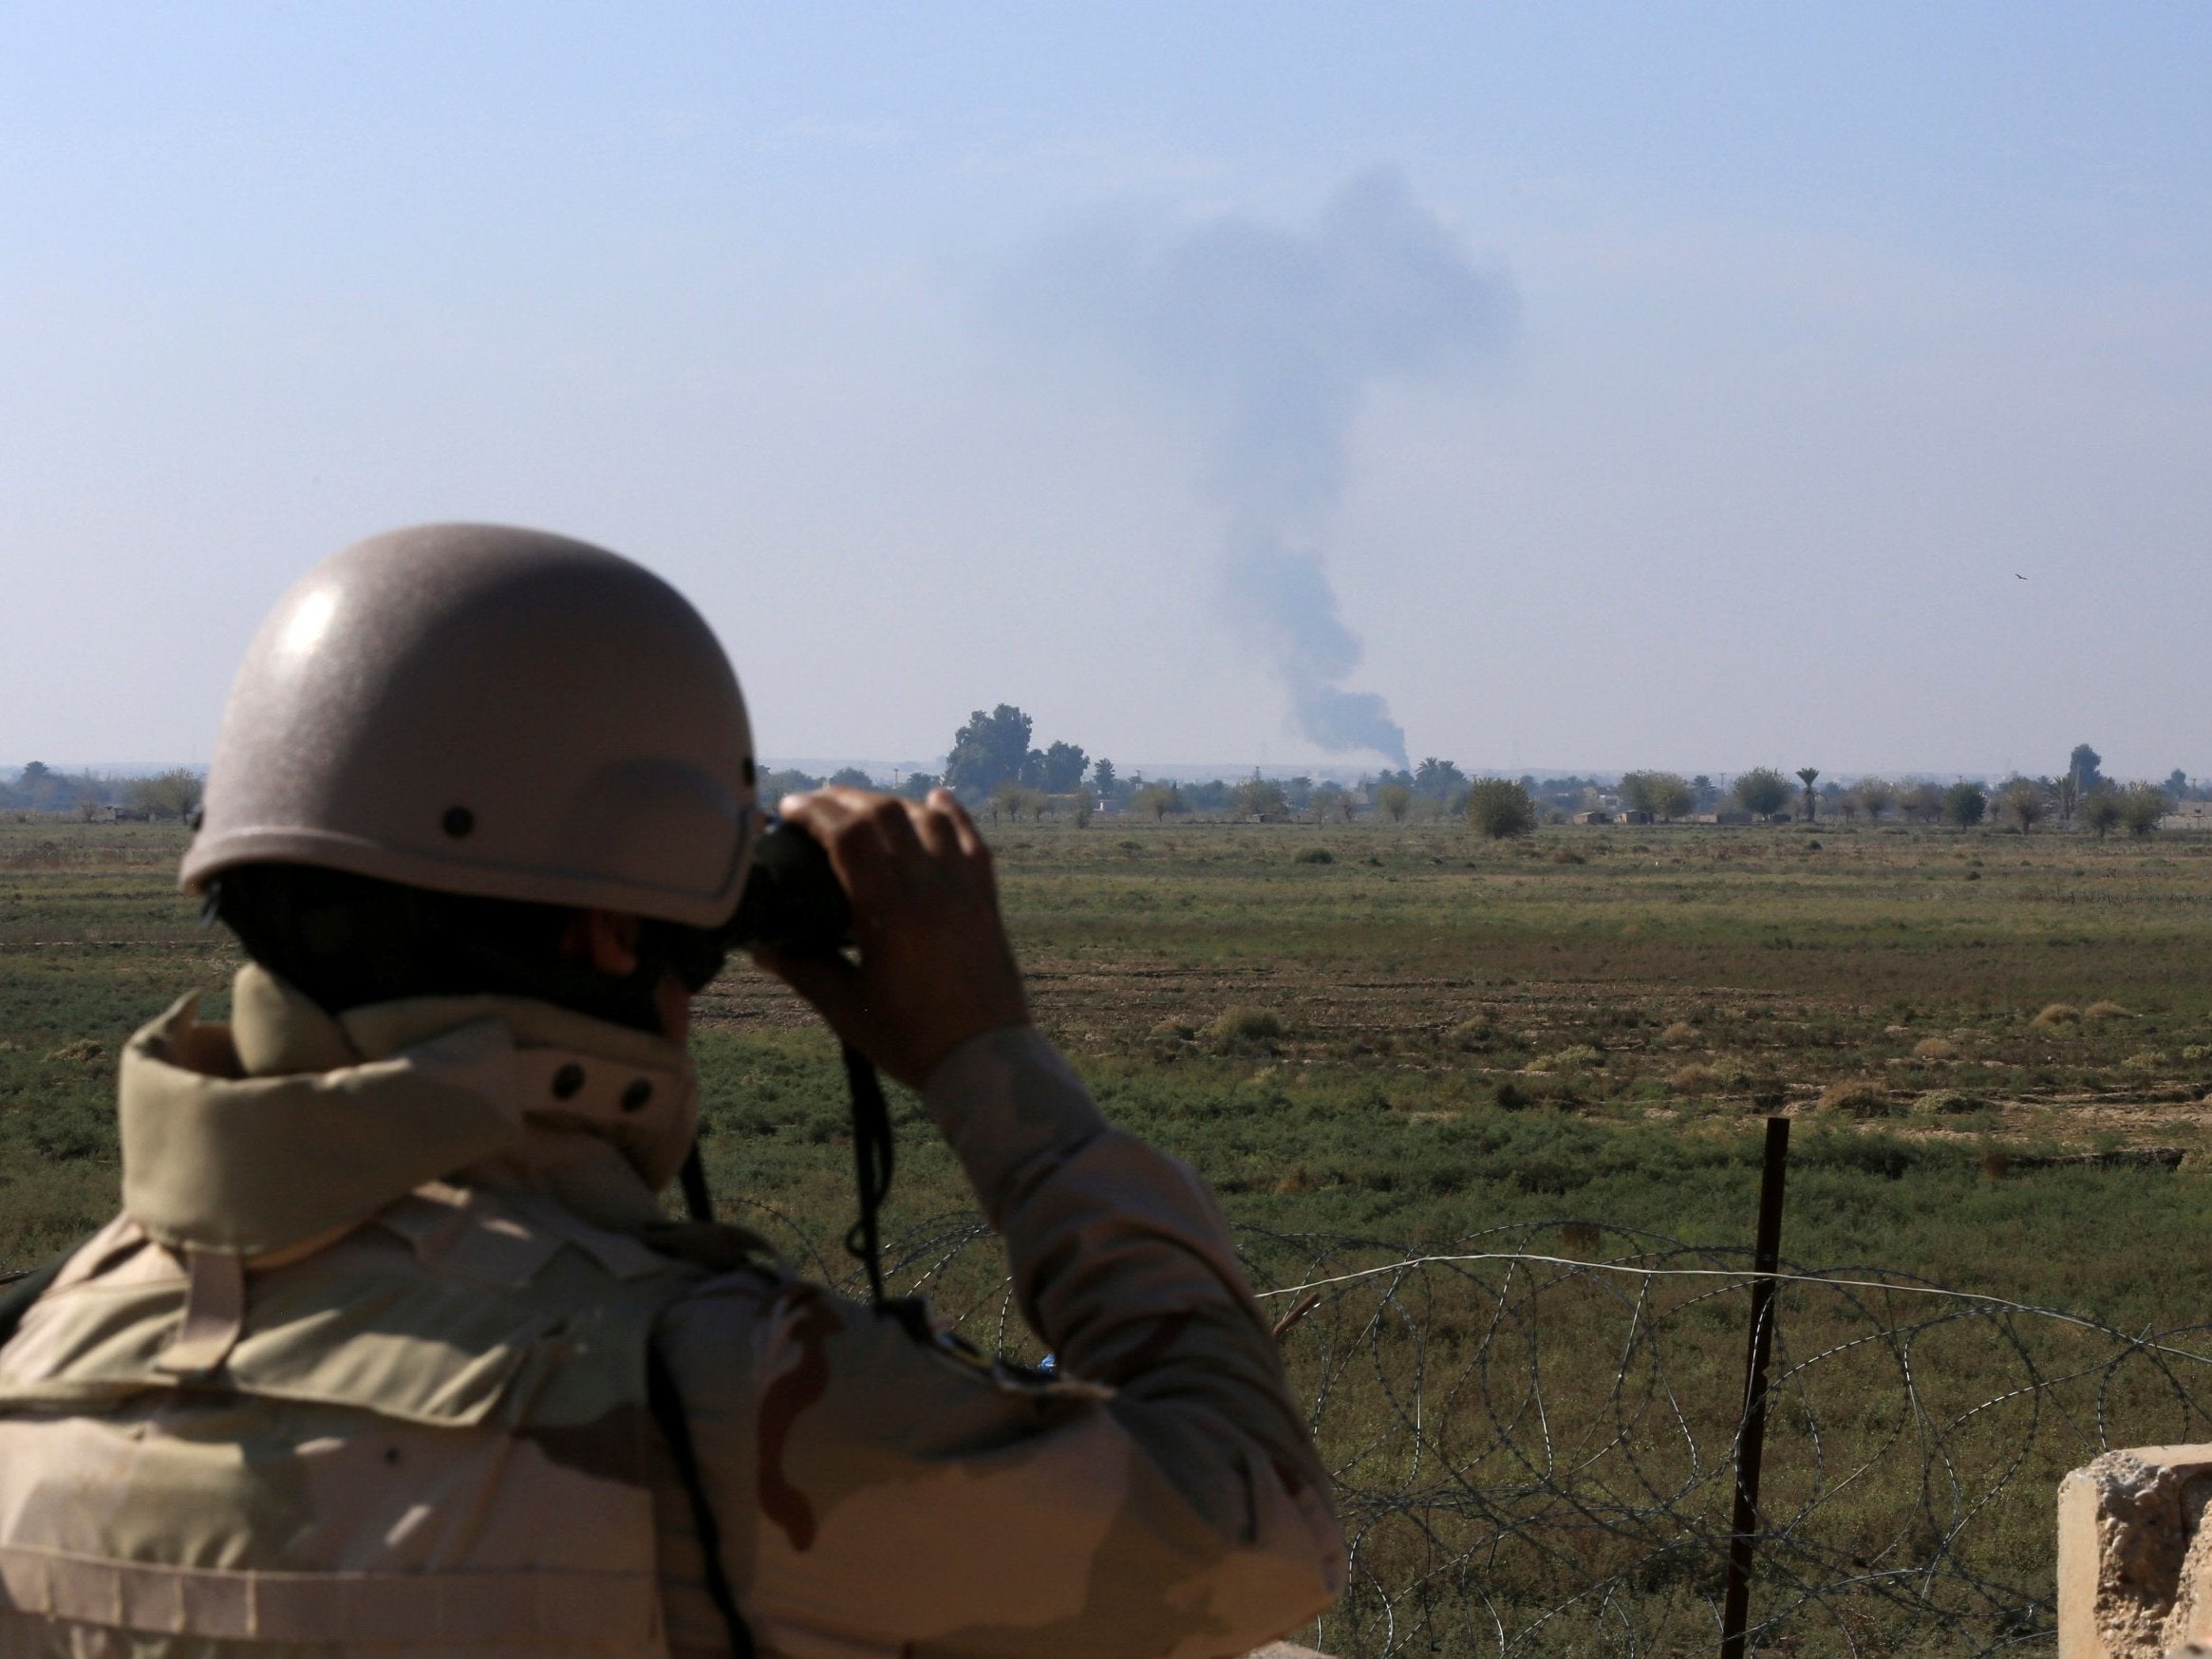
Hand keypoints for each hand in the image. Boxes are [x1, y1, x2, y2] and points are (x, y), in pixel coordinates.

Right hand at [752, 787, 1027, 1089]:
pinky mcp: (986, 900)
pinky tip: (935, 798)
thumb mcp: (847, 1010)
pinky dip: (951, 813)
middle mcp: (928, 888)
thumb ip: (804, 971)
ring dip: (890, 803)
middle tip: (814, 805)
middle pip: (885, 814)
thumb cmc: (912, 1040)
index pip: (847, 834)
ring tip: (862, 807)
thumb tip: (762, 949)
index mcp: (888, 911)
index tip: (787, 810)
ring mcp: (962, 889)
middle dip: (844, 800)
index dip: (813, 812)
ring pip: (927, 818)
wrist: (985, 1060)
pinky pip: (971, 840)